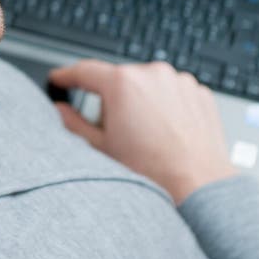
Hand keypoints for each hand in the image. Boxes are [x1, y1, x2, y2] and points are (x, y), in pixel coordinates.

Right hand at [49, 59, 236, 203]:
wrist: (199, 187)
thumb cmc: (153, 172)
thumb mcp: (101, 148)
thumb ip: (73, 124)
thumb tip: (60, 111)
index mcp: (122, 83)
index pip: (85, 70)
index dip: (67, 75)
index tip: (59, 79)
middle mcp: (151, 73)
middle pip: (119, 79)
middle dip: (113, 99)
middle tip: (117, 131)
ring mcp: (178, 80)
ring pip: (147, 85)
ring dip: (142, 101)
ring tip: (148, 136)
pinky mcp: (198, 91)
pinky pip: (173, 92)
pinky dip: (167, 106)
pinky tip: (167, 132)